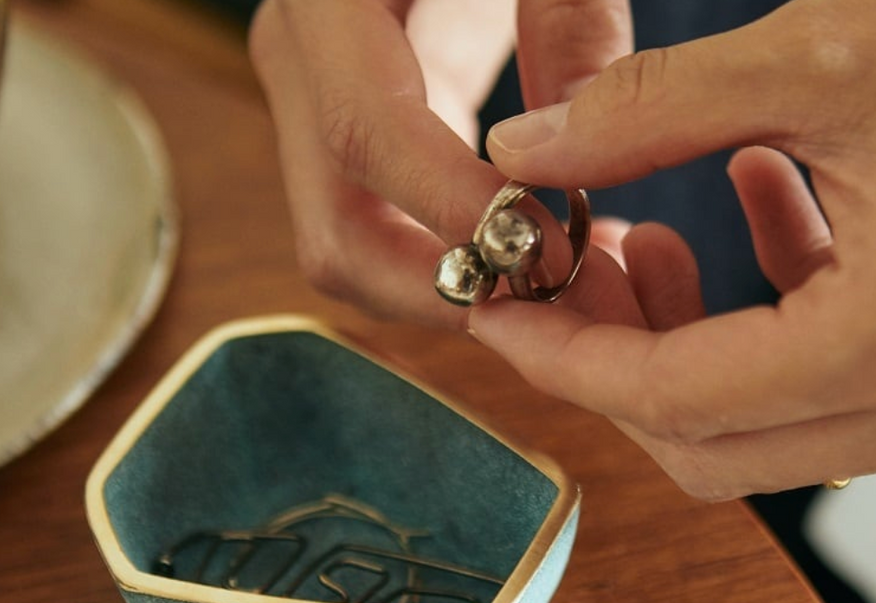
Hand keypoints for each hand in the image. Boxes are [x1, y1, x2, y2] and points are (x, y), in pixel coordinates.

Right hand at [248, 0, 638, 327]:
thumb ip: (564, 13)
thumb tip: (572, 149)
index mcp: (325, 1)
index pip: (366, 136)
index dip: (453, 210)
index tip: (550, 248)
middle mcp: (302, 64)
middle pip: (337, 235)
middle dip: (449, 290)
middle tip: (563, 300)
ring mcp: (321, 103)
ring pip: (359, 252)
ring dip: (464, 290)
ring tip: (574, 283)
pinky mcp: (359, 125)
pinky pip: (395, 227)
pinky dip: (469, 258)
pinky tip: (557, 250)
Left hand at [470, 0, 875, 498]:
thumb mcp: (813, 53)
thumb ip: (642, 115)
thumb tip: (522, 151)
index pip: (678, 398)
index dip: (568, 358)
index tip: (500, 312)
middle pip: (718, 447)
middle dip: (621, 366)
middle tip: (573, 271)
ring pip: (778, 429)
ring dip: (697, 348)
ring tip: (654, 233)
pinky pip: (849, 390)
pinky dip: (783, 322)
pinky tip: (766, 208)